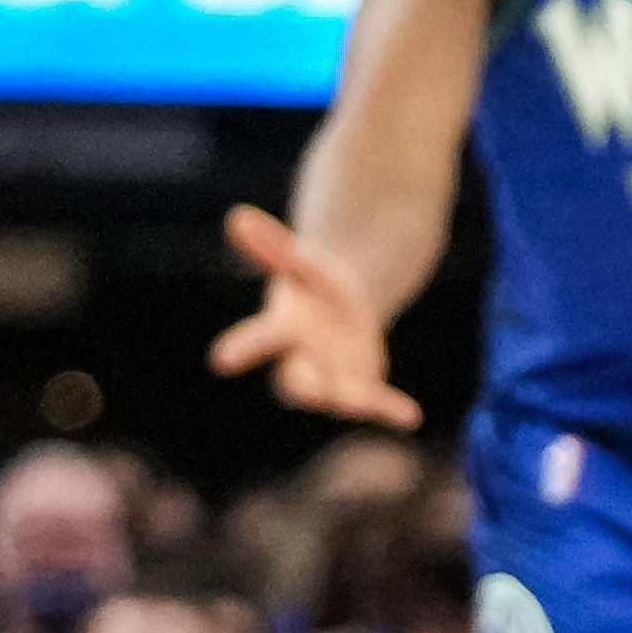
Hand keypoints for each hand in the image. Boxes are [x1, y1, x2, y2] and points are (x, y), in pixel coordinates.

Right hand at [208, 205, 423, 427]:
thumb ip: (273, 245)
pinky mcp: (360, 387)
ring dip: (346, 398)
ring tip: (362, 398)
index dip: (243, 348)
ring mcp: (331, 378)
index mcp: (284, 328)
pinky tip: (410, 417)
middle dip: (301, 386)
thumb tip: (238, 215)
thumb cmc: (314, 286)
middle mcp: (302, 360)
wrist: (345, 308)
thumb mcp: (302, 261)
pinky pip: (373, 403)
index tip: (221, 359)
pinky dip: (389, 410)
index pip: (260, 338)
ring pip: (333, 398)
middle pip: (294, 382)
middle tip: (310, 391)